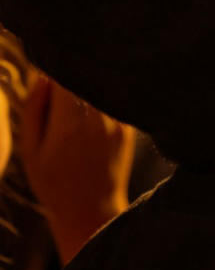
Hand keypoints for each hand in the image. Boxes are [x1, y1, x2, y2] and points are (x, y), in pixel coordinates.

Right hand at [20, 74, 134, 263]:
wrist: (91, 209)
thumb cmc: (52, 182)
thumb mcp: (30, 150)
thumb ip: (33, 109)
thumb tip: (41, 74)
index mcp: (68, 126)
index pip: (65, 76)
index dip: (57, 64)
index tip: (50, 60)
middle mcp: (98, 121)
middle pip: (88, 76)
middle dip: (75, 69)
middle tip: (63, 68)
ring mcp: (118, 123)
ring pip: (104, 86)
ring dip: (90, 81)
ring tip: (75, 88)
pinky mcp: (129, 127)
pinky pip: (115, 99)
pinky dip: (104, 94)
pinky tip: (91, 103)